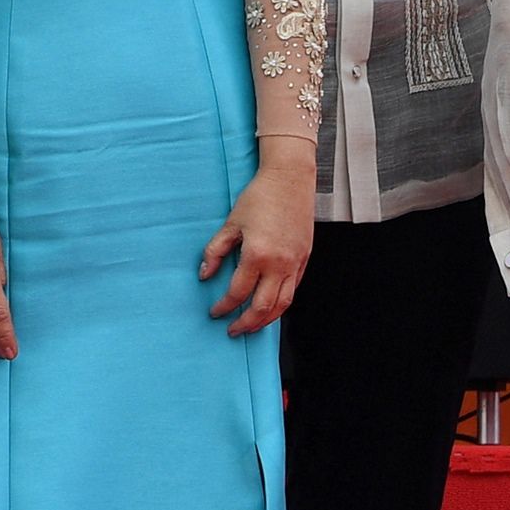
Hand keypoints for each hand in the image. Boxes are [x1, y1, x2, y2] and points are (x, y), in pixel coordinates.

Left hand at [202, 138, 315, 336]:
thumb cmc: (259, 197)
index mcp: (257, 255)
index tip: (215, 312)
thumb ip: (215, 251)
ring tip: (253, 326)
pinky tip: (271, 305)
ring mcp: (295, 263)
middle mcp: (280, 264)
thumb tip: (205, 274)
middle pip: (264, 307)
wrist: (290, 180)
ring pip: (283, 303)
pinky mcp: (305, 259)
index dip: (224, 307)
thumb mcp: (231, 223)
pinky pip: (294, 289)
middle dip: (246, 322)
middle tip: (233, 330)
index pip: (238, 292)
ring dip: (267, 320)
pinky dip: (282, 303)